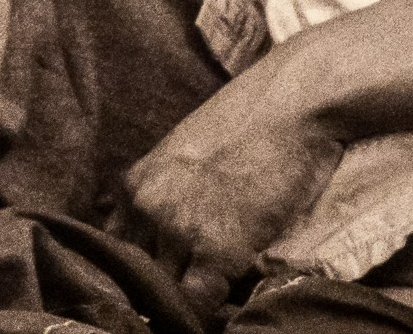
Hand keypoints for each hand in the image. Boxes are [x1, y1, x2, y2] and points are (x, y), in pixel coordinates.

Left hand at [127, 35, 343, 312]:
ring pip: (165, 291)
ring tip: (205, 297)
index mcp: (135, 183)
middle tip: (181, 290)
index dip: (138, 267)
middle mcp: (148, 207)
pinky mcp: (219, 250)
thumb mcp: (188, 148)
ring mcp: (180, 229)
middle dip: (158, 285)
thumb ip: (164, 187)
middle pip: (136, 273)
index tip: (157, 277)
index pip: (115, 248)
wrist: (297, 101)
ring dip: (184, 298)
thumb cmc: (255, 117)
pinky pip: (198, 303)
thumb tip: (160, 231)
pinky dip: (210, 310)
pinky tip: (225, 299)